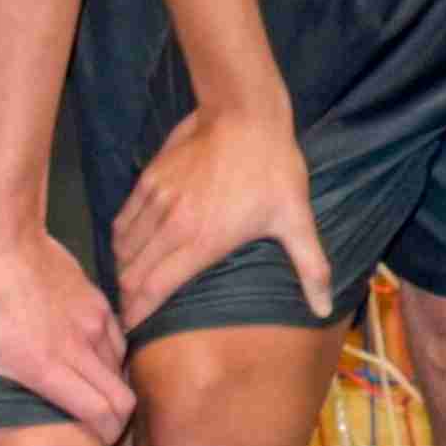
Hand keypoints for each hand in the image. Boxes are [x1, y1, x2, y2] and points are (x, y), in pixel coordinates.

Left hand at [0, 224, 134, 443]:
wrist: (7, 240)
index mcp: (49, 369)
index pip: (100, 412)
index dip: (106, 435)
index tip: (97, 443)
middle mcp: (80, 350)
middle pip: (122, 398)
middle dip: (118, 420)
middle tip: (103, 426)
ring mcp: (94, 325)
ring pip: (121, 369)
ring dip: (113, 386)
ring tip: (95, 392)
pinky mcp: (98, 303)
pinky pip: (118, 340)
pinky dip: (112, 356)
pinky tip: (92, 356)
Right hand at [112, 95, 331, 327]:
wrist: (245, 114)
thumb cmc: (274, 170)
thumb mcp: (297, 220)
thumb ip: (311, 268)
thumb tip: (323, 308)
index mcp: (201, 242)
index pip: (153, 289)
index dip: (136, 314)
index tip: (131, 331)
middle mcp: (171, 226)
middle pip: (131, 274)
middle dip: (127, 298)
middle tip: (129, 312)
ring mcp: (156, 201)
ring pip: (122, 248)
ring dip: (123, 269)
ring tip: (130, 284)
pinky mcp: (148, 180)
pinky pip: (122, 219)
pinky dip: (122, 239)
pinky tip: (130, 248)